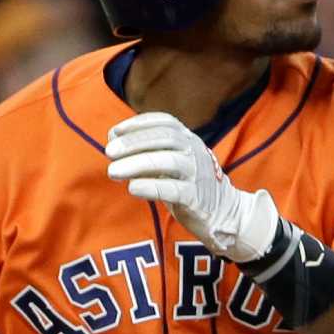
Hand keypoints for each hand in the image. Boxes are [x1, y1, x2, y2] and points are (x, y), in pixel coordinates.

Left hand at [105, 112, 279, 262]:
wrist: (224, 211)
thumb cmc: (188, 183)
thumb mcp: (169, 162)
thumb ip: (145, 152)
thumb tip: (112, 141)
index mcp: (188, 139)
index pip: (165, 122)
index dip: (139, 124)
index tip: (114, 132)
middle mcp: (194, 151)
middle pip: (165, 138)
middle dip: (134, 143)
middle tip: (109, 152)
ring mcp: (197, 173)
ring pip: (169, 162)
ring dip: (138, 164)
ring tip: (112, 171)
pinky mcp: (196, 198)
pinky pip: (174, 189)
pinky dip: (152, 187)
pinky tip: (132, 188)